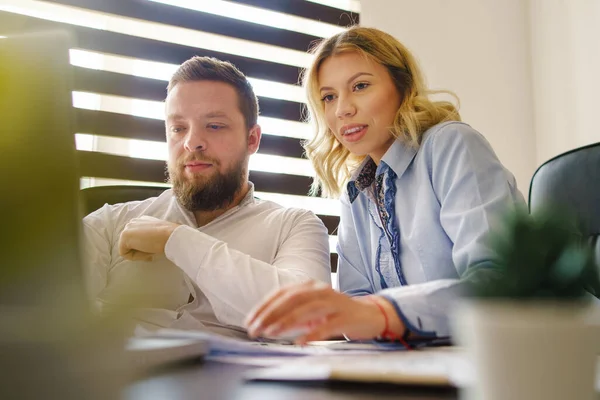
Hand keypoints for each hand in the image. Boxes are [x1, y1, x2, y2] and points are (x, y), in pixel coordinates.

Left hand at [118, 216, 179, 260]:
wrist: (170, 235)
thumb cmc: (168, 237)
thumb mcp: (159, 234)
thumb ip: (150, 236)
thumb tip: (146, 246)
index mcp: (142, 220)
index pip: (137, 238)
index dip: (144, 247)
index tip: (154, 250)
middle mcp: (133, 222)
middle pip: (130, 243)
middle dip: (140, 250)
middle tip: (152, 253)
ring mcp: (127, 228)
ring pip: (127, 248)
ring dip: (139, 254)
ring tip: (150, 252)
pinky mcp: (124, 237)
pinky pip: (125, 253)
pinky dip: (135, 257)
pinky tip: (146, 253)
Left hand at [245, 281, 404, 343]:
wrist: (370, 314)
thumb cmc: (336, 313)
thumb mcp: (312, 310)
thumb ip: (293, 313)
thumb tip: (267, 322)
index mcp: (310, 287)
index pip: (281, 293)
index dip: (264, 306)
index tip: (250, 321)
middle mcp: (320, 290)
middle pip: (291, 299)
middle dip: (270, 314)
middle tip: (255, 329)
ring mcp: (334, 302)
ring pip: (307, 309)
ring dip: (286, 322)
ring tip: (271, 333)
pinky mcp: (346, 316)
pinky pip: (328, 325)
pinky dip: (313, 333)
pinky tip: (301, 341)